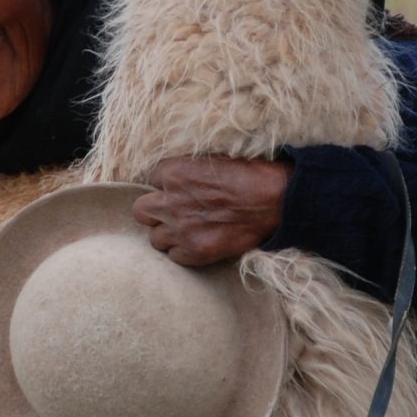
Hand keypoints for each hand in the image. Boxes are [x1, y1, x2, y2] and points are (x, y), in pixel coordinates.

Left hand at [133, 155, 290, 266]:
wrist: (275, 200)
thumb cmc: (249, 174)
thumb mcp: (211, 159)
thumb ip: (186, 171)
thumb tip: (173, 180)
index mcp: (174, 173)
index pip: (151, 180)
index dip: (166, 186)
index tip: (179, 190)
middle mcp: (171, 201)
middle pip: (140, 211)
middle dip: (154, 212)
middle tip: (171, 213)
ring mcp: (182, 229)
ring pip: (154, 238)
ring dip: (168, 234)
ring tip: (187, 230)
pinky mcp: (195, 251)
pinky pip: (174, 256)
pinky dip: (184, 252)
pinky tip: (198, 243)